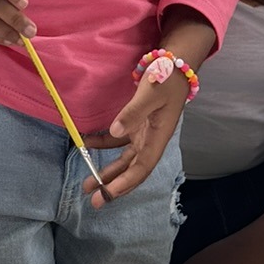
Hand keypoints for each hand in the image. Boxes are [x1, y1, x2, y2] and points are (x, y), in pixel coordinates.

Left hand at [90, 73, 186, 205]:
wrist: (175, 63)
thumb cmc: (166, 78)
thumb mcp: (150, 93)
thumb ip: (133, 113)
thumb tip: (116, 131)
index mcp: (158, 137)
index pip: (141, 168)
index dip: (124, 183)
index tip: (106, 194)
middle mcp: (152, 140)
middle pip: (132, 169)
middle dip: (114, 186)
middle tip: (94, 200)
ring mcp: (145, 133)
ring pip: (125, 159)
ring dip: (108, 171)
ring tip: (88, 183)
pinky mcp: (138, 124)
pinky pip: (119, 141)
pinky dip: (104, 144)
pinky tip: (87, 144)